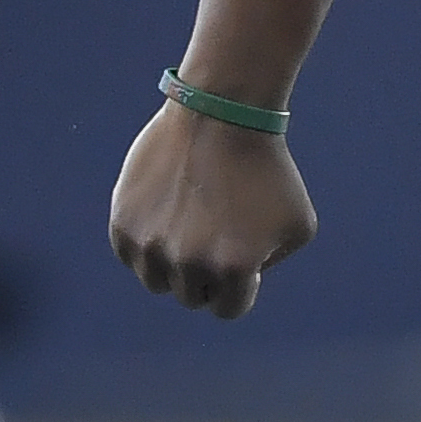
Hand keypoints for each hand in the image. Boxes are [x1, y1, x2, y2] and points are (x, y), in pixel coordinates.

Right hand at [109, 99, 314, 317]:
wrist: (220, 112)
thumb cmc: (267, 168)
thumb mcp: (296, 225)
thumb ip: (269, 265)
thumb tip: (240, 284)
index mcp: (234, 269)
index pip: (228, 309)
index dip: (238, 286)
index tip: (240, 254)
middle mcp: (189, 263)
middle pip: (191, 296)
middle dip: (206, 273)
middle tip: (213, 231)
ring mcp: (152, 246)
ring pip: (157, 281)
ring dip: (172, 262)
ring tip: (188, 222)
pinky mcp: (124, 225)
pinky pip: (131, 255)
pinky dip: (146, 242)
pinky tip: (165, 211)